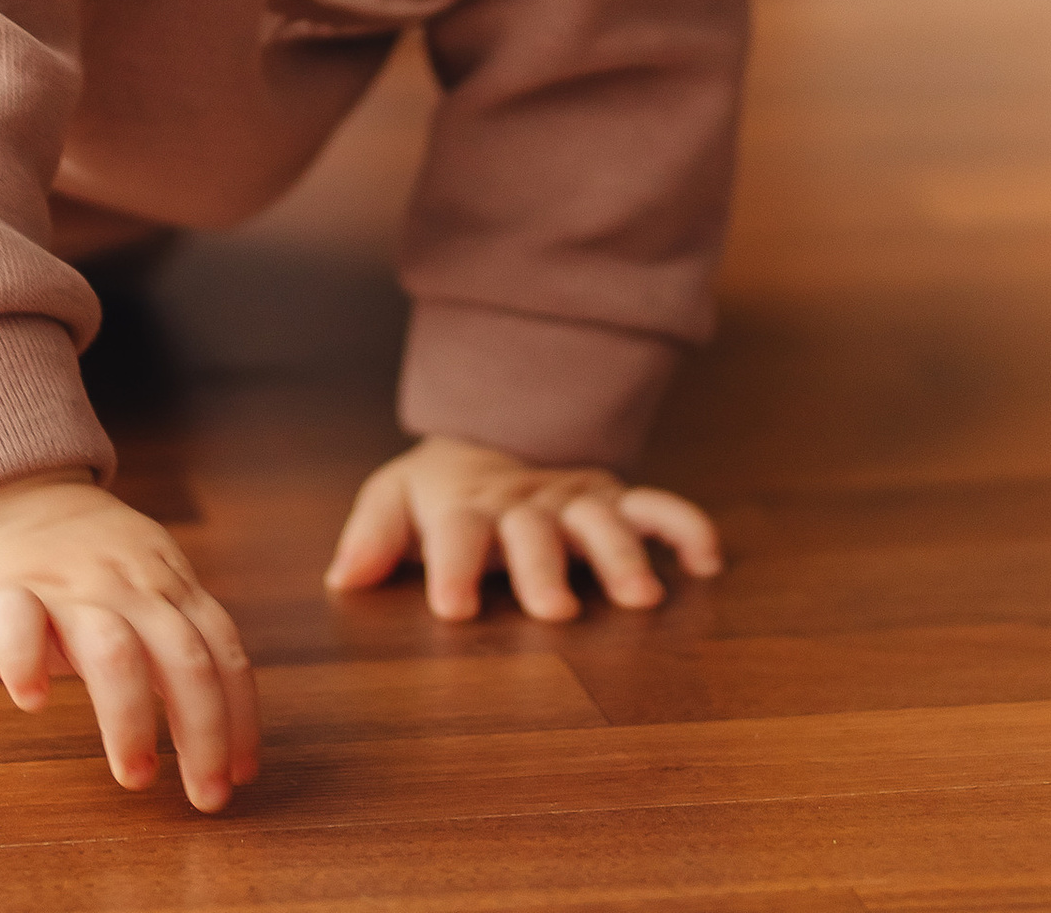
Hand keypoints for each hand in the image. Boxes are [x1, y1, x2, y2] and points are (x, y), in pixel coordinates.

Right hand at [0, 468, 260, 811]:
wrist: (8, 496)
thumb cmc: (86, 560)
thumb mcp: (151, 580)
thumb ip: (183, 635)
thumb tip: (228, 729)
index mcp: (168, 586)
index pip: (222, 652)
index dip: (239, 718)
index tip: (241, 775)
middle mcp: (128, 586)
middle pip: (183, 659)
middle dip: (204, 734)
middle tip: (207, 797)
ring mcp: (68, 587)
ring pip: (114, 651)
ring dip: (131, 719)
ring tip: (135, 775)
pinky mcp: (5, 592)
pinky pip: (20, 624)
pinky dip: (27, 664)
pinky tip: (31, 700)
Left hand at [325, 433, 721, 623]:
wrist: (494, 438)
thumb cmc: (441, 494)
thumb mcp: (397, 499)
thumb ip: (370, 535)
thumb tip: (342, 579)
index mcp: (466, 506)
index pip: (455, 531)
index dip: (452, 565)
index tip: (452, 607)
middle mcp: (524, 504)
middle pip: (533, 532)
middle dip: (543, 568)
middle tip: (554, 612)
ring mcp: (575, 500)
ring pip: (601, 521)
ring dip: (620, 555)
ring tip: (641, 598)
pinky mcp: (616, 499)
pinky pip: (658, 507)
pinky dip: (684, 527)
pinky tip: (708, 563)